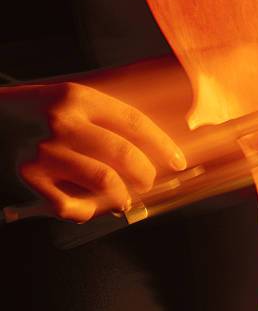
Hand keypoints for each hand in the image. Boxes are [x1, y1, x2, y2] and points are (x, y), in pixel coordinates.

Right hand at [0, 82, 185, 221]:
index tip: (178, 162)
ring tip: (124, 199)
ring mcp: (43, 151)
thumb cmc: (34, 112)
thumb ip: (103, 121)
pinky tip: (88, 208)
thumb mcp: (68, 101)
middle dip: (145, 173)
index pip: (134, 122)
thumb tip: (148, 153)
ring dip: (122, 196)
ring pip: (103, 181)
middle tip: (148, 183)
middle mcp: (63, 122)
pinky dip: (86, 212)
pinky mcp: (26, 178)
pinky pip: (69, 205)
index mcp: (79, 98)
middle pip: (123, 152)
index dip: (161, 145)